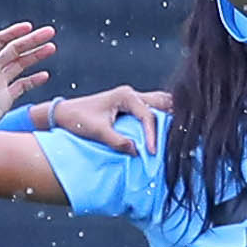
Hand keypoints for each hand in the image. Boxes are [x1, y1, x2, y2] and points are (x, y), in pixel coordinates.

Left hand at [0, 22, 55, 150]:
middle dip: (32, 40)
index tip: (29, 26)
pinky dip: (34, 80)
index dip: (13, 33)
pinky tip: (44, 74)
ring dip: (36, 56)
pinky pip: (23, 86)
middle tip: (49, 33)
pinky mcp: (5, 100)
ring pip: (21, 65)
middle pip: (15, 50)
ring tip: (51, 48)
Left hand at [49, 85, 171, 154]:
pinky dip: (160, 118)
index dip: (152, 135)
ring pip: (158, 104)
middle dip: (171, 118)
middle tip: (183, 134)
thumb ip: (117, 141)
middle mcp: (130, 94)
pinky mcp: (129, 106)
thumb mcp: (97, 132)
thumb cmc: (78, 120)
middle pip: (160, 103)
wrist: (63, 114)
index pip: (147, 115)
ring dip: (168, 116)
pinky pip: (151, 109)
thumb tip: (137, 151)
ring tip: (180, 131)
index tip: (152, 152)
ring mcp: (130, 98)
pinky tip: (168, 129)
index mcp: (125, 96)